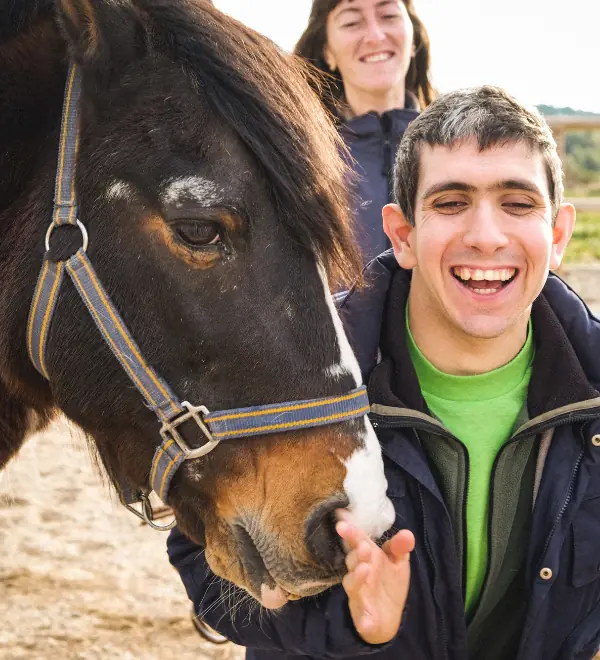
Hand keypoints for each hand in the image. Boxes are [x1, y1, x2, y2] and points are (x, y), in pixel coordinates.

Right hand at [336, 510, 414, 644]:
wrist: (388, 618)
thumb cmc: (389, 584)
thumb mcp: (398, 563)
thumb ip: (400, 548)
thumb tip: (408, 533)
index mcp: (368, 558)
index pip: (357, 541)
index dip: (351, 531)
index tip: (341, 520)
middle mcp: (359, 573)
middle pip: (353, 560)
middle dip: (357, 553)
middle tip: (364, 547)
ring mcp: (359, 594)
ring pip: (353, 584)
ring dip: (357, 577)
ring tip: (365, 568)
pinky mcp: (364, 617)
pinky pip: (362, 618)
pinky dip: (364, 620)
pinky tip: (367, 621)